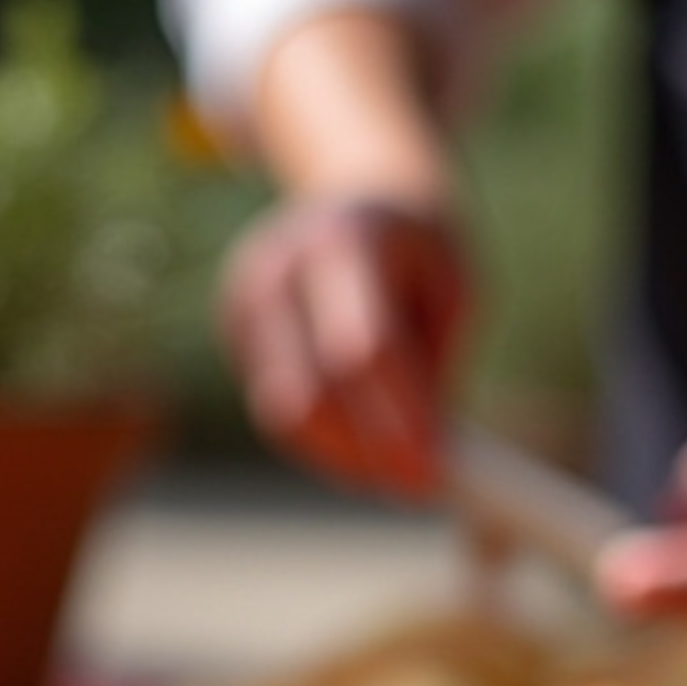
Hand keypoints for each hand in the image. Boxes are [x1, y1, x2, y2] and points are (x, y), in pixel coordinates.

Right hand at [214, 194, 468, 500]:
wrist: (355, 193)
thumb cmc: (418, 252)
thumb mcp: (454, 290)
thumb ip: (435, 367)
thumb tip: (425, 459)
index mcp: (348, 238)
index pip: (363, 348)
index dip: (397, 421)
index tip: (433, 475)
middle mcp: (281, 265)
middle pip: (309, 390)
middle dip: (365, 454)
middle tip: (416, 492)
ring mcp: (245, 298)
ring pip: (284, 413)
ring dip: (343, 457)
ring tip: (397, 471)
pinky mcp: (232, 330)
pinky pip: (274, 411)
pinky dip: (322, 442)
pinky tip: (362, 446)